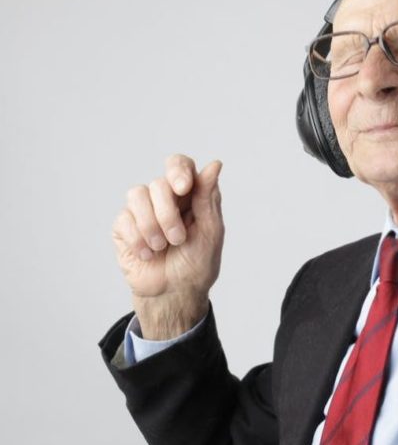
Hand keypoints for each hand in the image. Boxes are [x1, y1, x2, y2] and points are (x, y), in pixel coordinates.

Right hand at [111, 154, 223, 339]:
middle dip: (168, 214)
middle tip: (178, 239)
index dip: (178, 170)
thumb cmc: (197, 264)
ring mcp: (142, 210)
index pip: (179, 165)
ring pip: (136, 195)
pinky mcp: (123, 226)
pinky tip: (148, 254)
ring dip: (152, 226)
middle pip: (158, 183)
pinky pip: (123, 218)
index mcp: (189, 195)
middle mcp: (164, 198)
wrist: (174, 293)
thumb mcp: (210, 232)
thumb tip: (215, 164)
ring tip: (162, 247)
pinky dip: (138, 239)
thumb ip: (208, 198)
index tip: (183, 188)